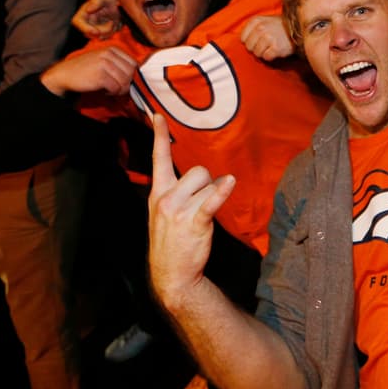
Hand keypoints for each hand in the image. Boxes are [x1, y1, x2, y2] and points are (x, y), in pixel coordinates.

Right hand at [41, 46, 136, 96]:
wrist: (65, 74)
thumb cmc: (86, 69)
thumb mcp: (103, 60)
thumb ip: (118, 64)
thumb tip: (137, 76)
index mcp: (112, 49)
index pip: (134, 63)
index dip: (132, 76)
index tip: (123, 82)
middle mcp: (109, 54)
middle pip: (131, 73)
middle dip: (126, 84)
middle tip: (116, 89)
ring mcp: (105, 64)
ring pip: (125, 82)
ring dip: (119, 90)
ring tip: (110, 90)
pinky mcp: (100, 75)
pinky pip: (116, 88)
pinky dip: (111, 93)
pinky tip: (104, 91)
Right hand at [72, 0, 122, 39]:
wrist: (119, 5)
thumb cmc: (110, 0)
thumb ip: (97, 2)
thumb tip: (88, 10)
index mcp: (84, 12)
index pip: (77, 21)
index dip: (85, 28)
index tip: (96, 31)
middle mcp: (87, 21)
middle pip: (89, 33)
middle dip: (102, 30)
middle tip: (112, 23)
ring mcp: (93, 28)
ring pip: (98, 36)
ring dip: (108, 31)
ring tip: (114, 21)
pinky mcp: (101, 32)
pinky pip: (105, 37)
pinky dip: (112, 32)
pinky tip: (115, 24)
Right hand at [148, 115, 235, 309]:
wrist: (171, 274)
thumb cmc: (171, 240)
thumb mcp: (162, 212)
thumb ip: (174, 190)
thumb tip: (198, 175)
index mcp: (157, 193)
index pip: (158, 158)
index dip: (158, 135)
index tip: (157, 114)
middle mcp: (166, 197)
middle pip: (196, 170)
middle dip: (206, 182)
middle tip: (203, 203)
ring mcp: (180, 210)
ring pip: (207, 182)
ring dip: (215, 193)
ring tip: (206, 213)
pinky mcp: (196, 221)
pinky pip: (211, 200)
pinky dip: (222, 191)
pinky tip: (230, 183)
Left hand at [240, 15, 293, 61]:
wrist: (298, 29)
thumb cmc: (280, 26)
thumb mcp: (265, 20)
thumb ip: (253, 28)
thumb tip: (243, 42)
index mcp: (256, 21)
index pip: (243, 38)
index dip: (250, 42)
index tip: (257, 41)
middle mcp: (261, 28)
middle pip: (249, 47)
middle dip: (256, 48)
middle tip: (265, 45)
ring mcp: (268, 38)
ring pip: (257, 53)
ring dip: (264, 53)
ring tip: (271, 47)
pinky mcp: (276, 48)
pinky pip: (266, 57)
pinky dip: (271, 57)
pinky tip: (276, 50)